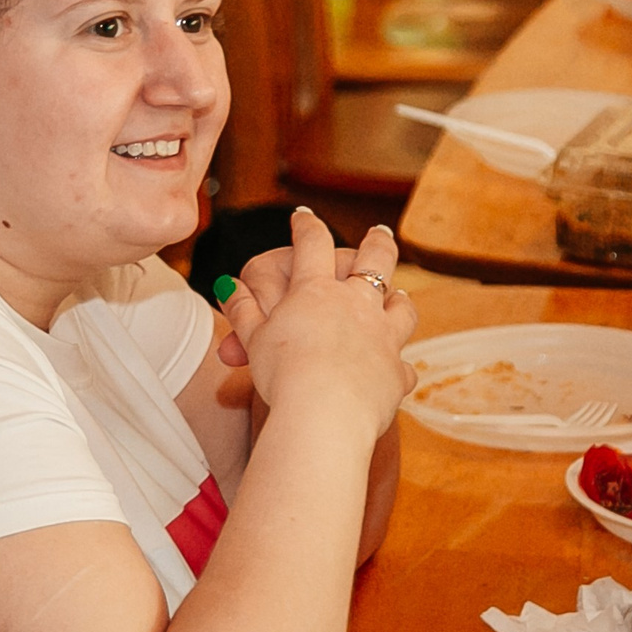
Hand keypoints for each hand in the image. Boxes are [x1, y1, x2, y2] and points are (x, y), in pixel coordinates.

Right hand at [213, 211, 416, 429]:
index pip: (312, 244)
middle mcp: (356, 305)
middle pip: (376, 259)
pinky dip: (399, 367)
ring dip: (399, 300)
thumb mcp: (253, 338)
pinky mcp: (396, 371)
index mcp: (316, 291)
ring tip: (400, 296)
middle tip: (380, 232)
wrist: (325, 413)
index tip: (303, 217)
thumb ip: (242, 309)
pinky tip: (395, 370)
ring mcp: (383, 336)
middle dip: (377, 242)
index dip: (306, 226)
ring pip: (402, 306)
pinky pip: (404, 366)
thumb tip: (227, 286)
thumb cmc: (283, 374)